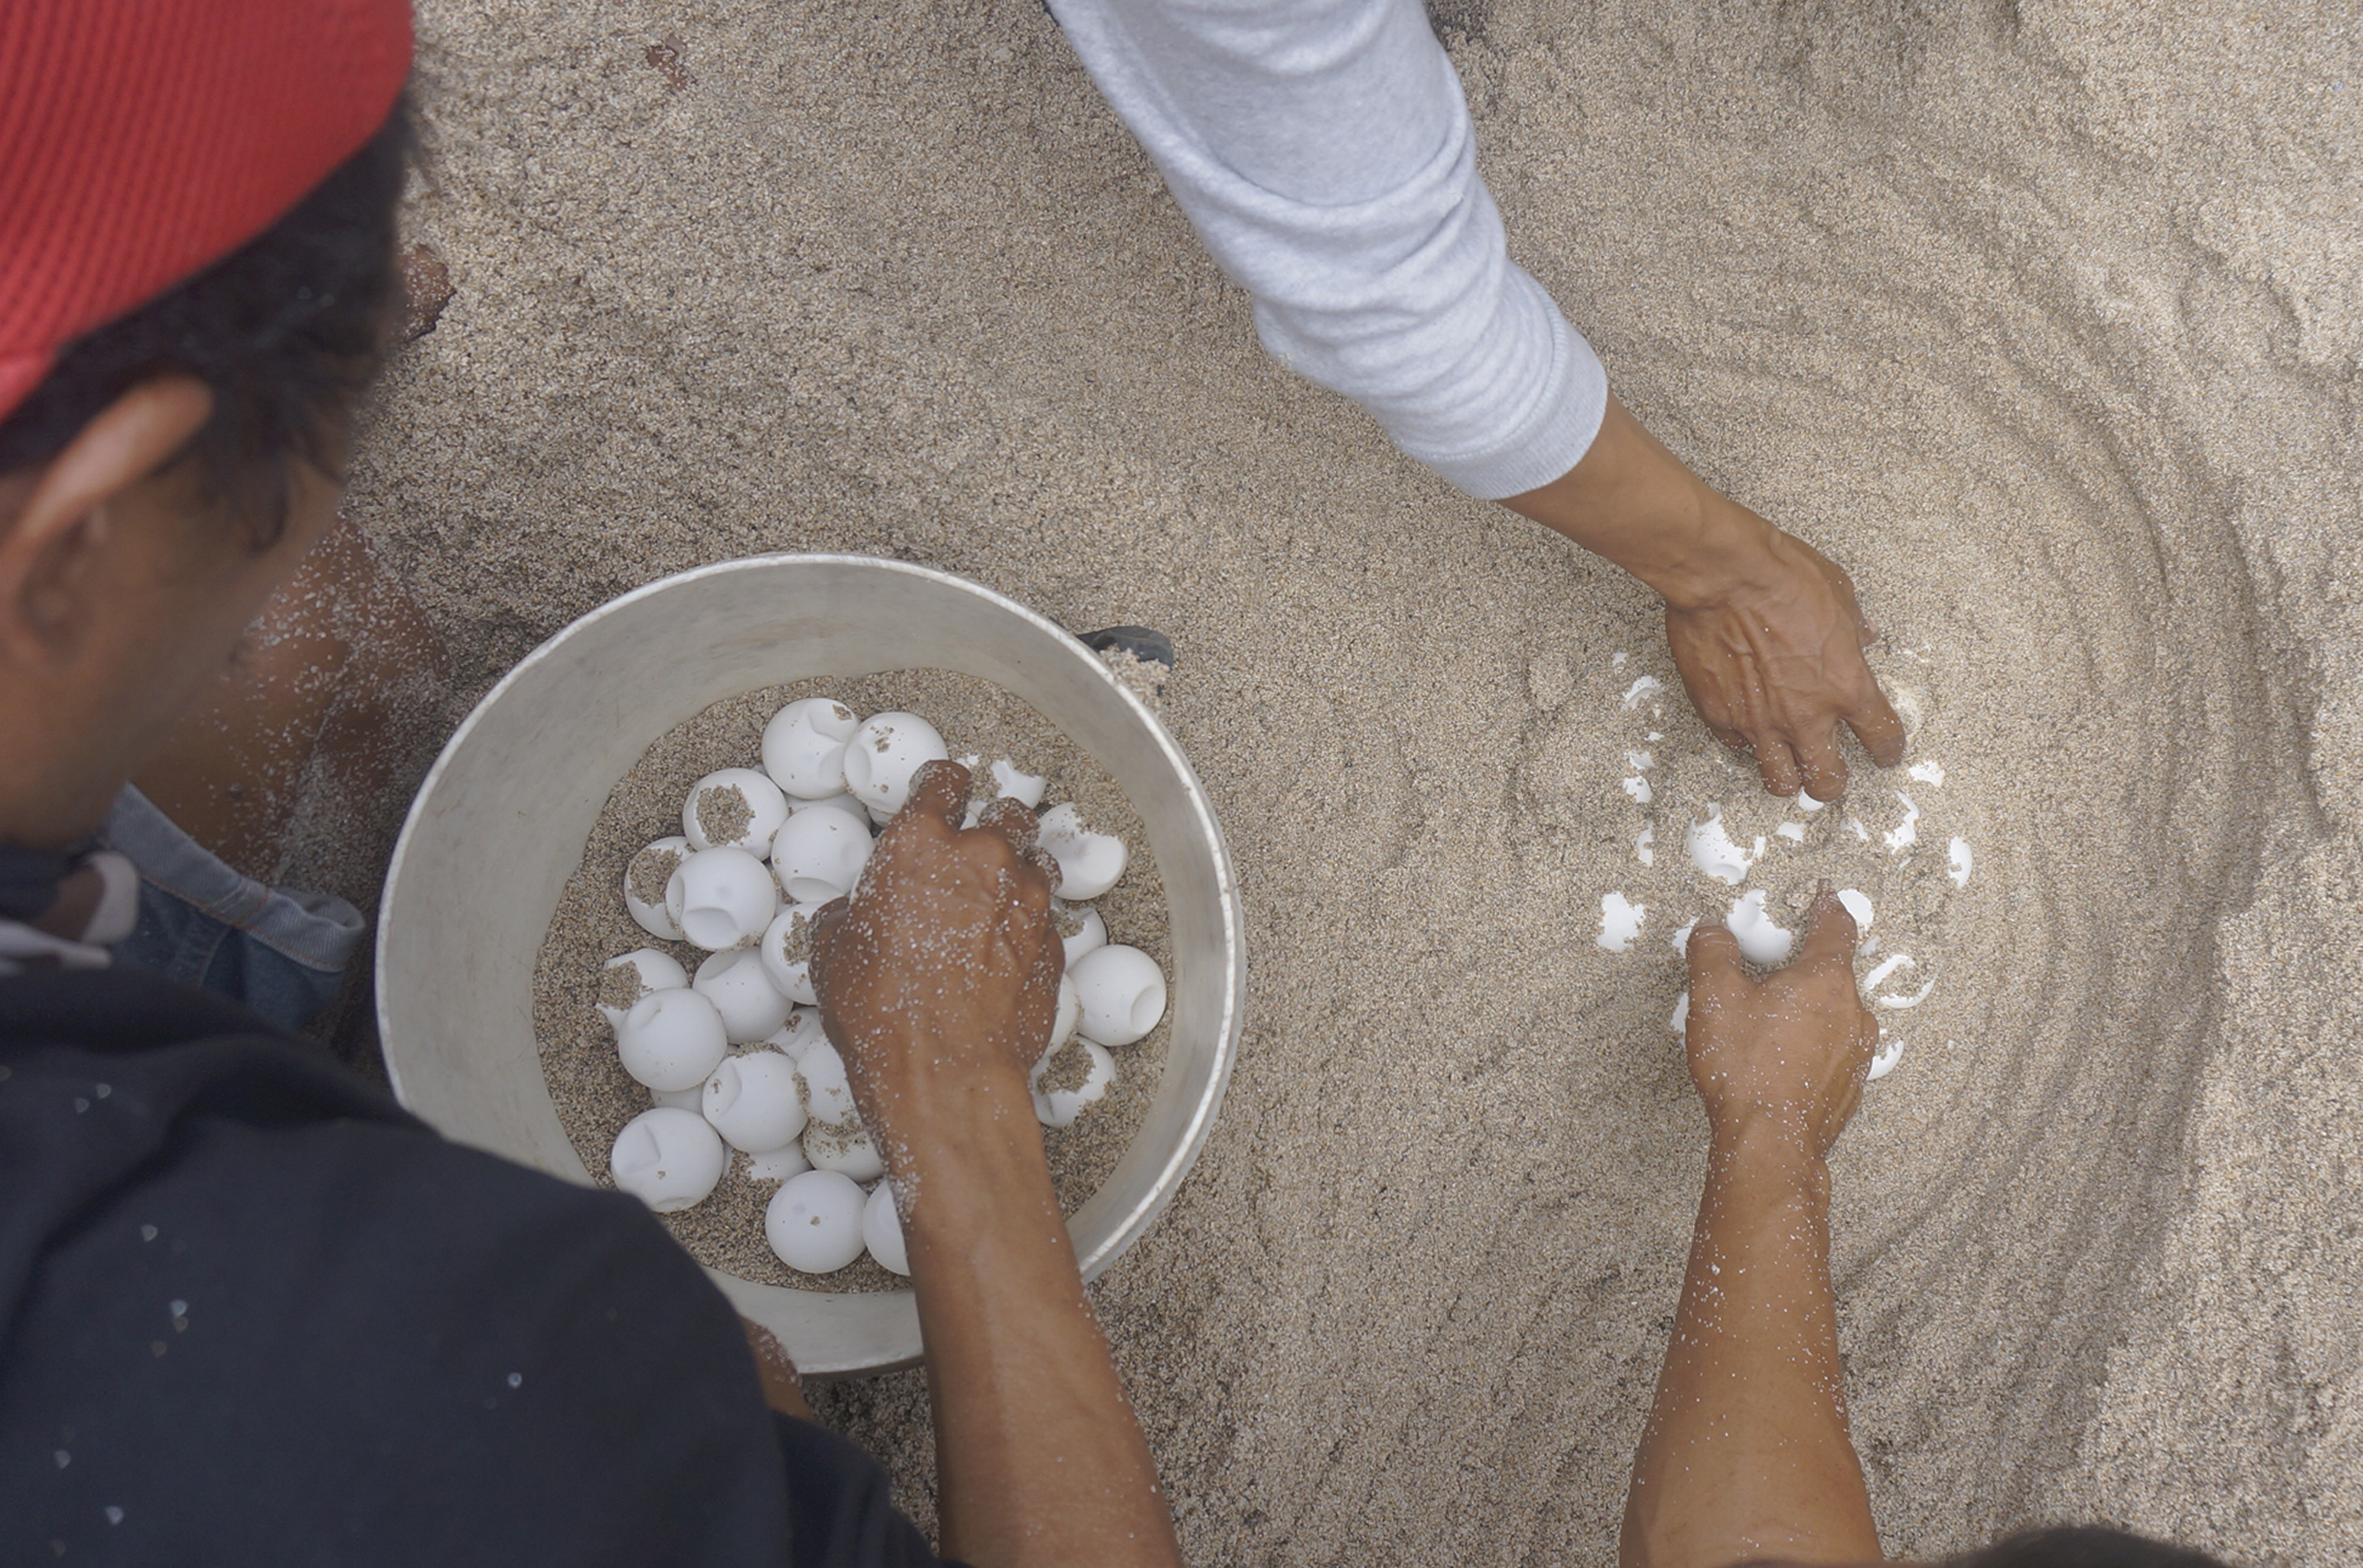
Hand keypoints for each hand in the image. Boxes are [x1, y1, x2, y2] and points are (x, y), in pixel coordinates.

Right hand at [809, 760, 1063, 1148]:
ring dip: (1018, 873)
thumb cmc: (881, 1011)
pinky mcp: (1053, 940)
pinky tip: (1006, 948)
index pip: (945, 780)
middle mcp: (983, 857)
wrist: (944, 1069)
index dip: (943, 786)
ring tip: (993, 903)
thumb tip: (852, 916)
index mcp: (920, 843)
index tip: (941, 795)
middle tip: (973, 855)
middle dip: (992, 827)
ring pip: (1035, 860)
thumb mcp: (834, 952)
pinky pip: (1047, 914)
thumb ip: (848, 913)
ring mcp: (1027, 897)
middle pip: (1006, 813)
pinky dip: (1029, 922)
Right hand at [1663, 512, 1904, 801]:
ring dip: (1788, 777)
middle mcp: (1806, 715)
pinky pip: (1737, 746)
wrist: (1725, 574)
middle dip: (1833, 782)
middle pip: (1829, 781)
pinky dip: (1745, 742)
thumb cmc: (1784, 576)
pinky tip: (1747, 727)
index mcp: (1847, 686)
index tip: (1885, 754)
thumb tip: (1864, 636)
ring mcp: (1760, 721)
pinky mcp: (1719, 715)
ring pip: (1779, 781)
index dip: (1887, 751)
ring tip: (1787, 769)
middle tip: (1830, 773)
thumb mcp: (1839, 594)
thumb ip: (1853, 628)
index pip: (1881, 737)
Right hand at [1683, 884, 1878, 1158]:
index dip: (1827, 906)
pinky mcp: (1849, 1089)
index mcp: (1826, 980)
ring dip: (1807, 1013)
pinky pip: (1832, 1055)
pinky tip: (1778, 1063)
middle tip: (1770, 974)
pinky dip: (1810, 1050)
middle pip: (1834, 974)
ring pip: (1834, 1016)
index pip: (1836, 927)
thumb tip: (1712, 931)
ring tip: (1767, 1026)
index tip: (1824, 896)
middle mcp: (1853, 1013)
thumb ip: (1712, 953)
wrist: (1769, 1143)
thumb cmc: (1746, 1070)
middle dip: (1803, 970)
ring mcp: (1856, 1054)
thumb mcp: (1713, 997)